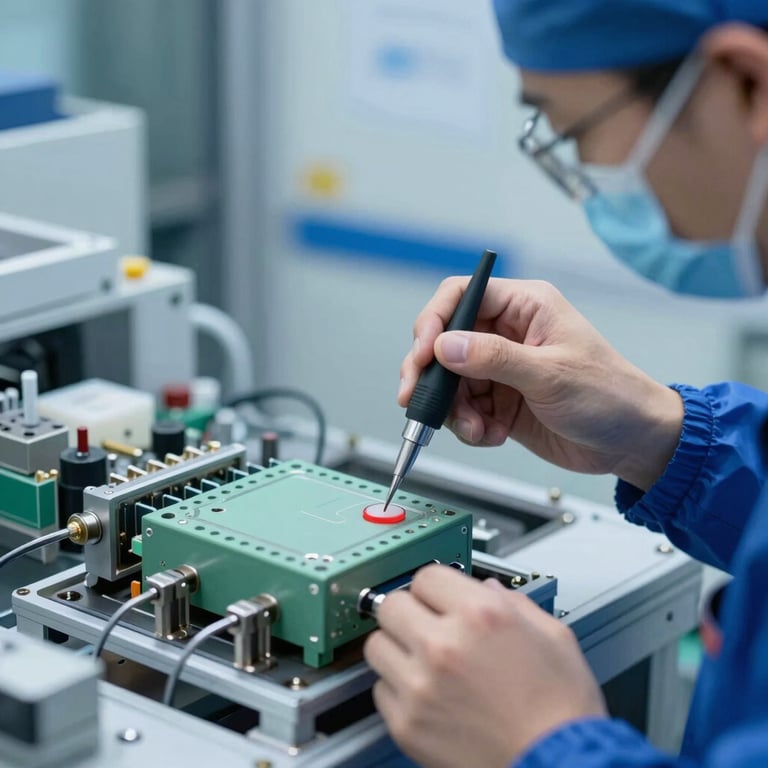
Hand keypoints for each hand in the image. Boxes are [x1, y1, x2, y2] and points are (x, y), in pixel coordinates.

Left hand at [364, 565, 606, 767]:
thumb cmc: (562, 712)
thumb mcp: (554, 637)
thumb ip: (516, 602)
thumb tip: (489, 588)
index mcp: (480, 614)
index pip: (426, 575)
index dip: (436, 587)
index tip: (439, 598)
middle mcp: (444, 644)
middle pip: (392, 604)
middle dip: (410, 611)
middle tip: (426, 625)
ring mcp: (420, 686)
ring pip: (377, 645)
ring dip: (397, 647)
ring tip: (422, 660)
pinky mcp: (407, 723)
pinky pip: (381, 689)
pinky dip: (398, 688)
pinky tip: (426, 693)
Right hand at [400, 278, 682, 489]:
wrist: (631, 444)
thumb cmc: (610, 396)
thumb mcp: (551, 374)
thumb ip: (494, 358)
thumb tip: (445, 346)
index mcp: (525, 308)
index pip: (462, 296)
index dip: (435, 321)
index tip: (423, 354)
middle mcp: (507, 333)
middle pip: (445, 341)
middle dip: (430, 373)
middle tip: (416, 397)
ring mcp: (500, 368)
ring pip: (450, 380)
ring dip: (452, 409)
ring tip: (475, 429)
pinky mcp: (498, 400)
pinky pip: (463, 409)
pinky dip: (468, 426)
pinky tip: (490, 435)